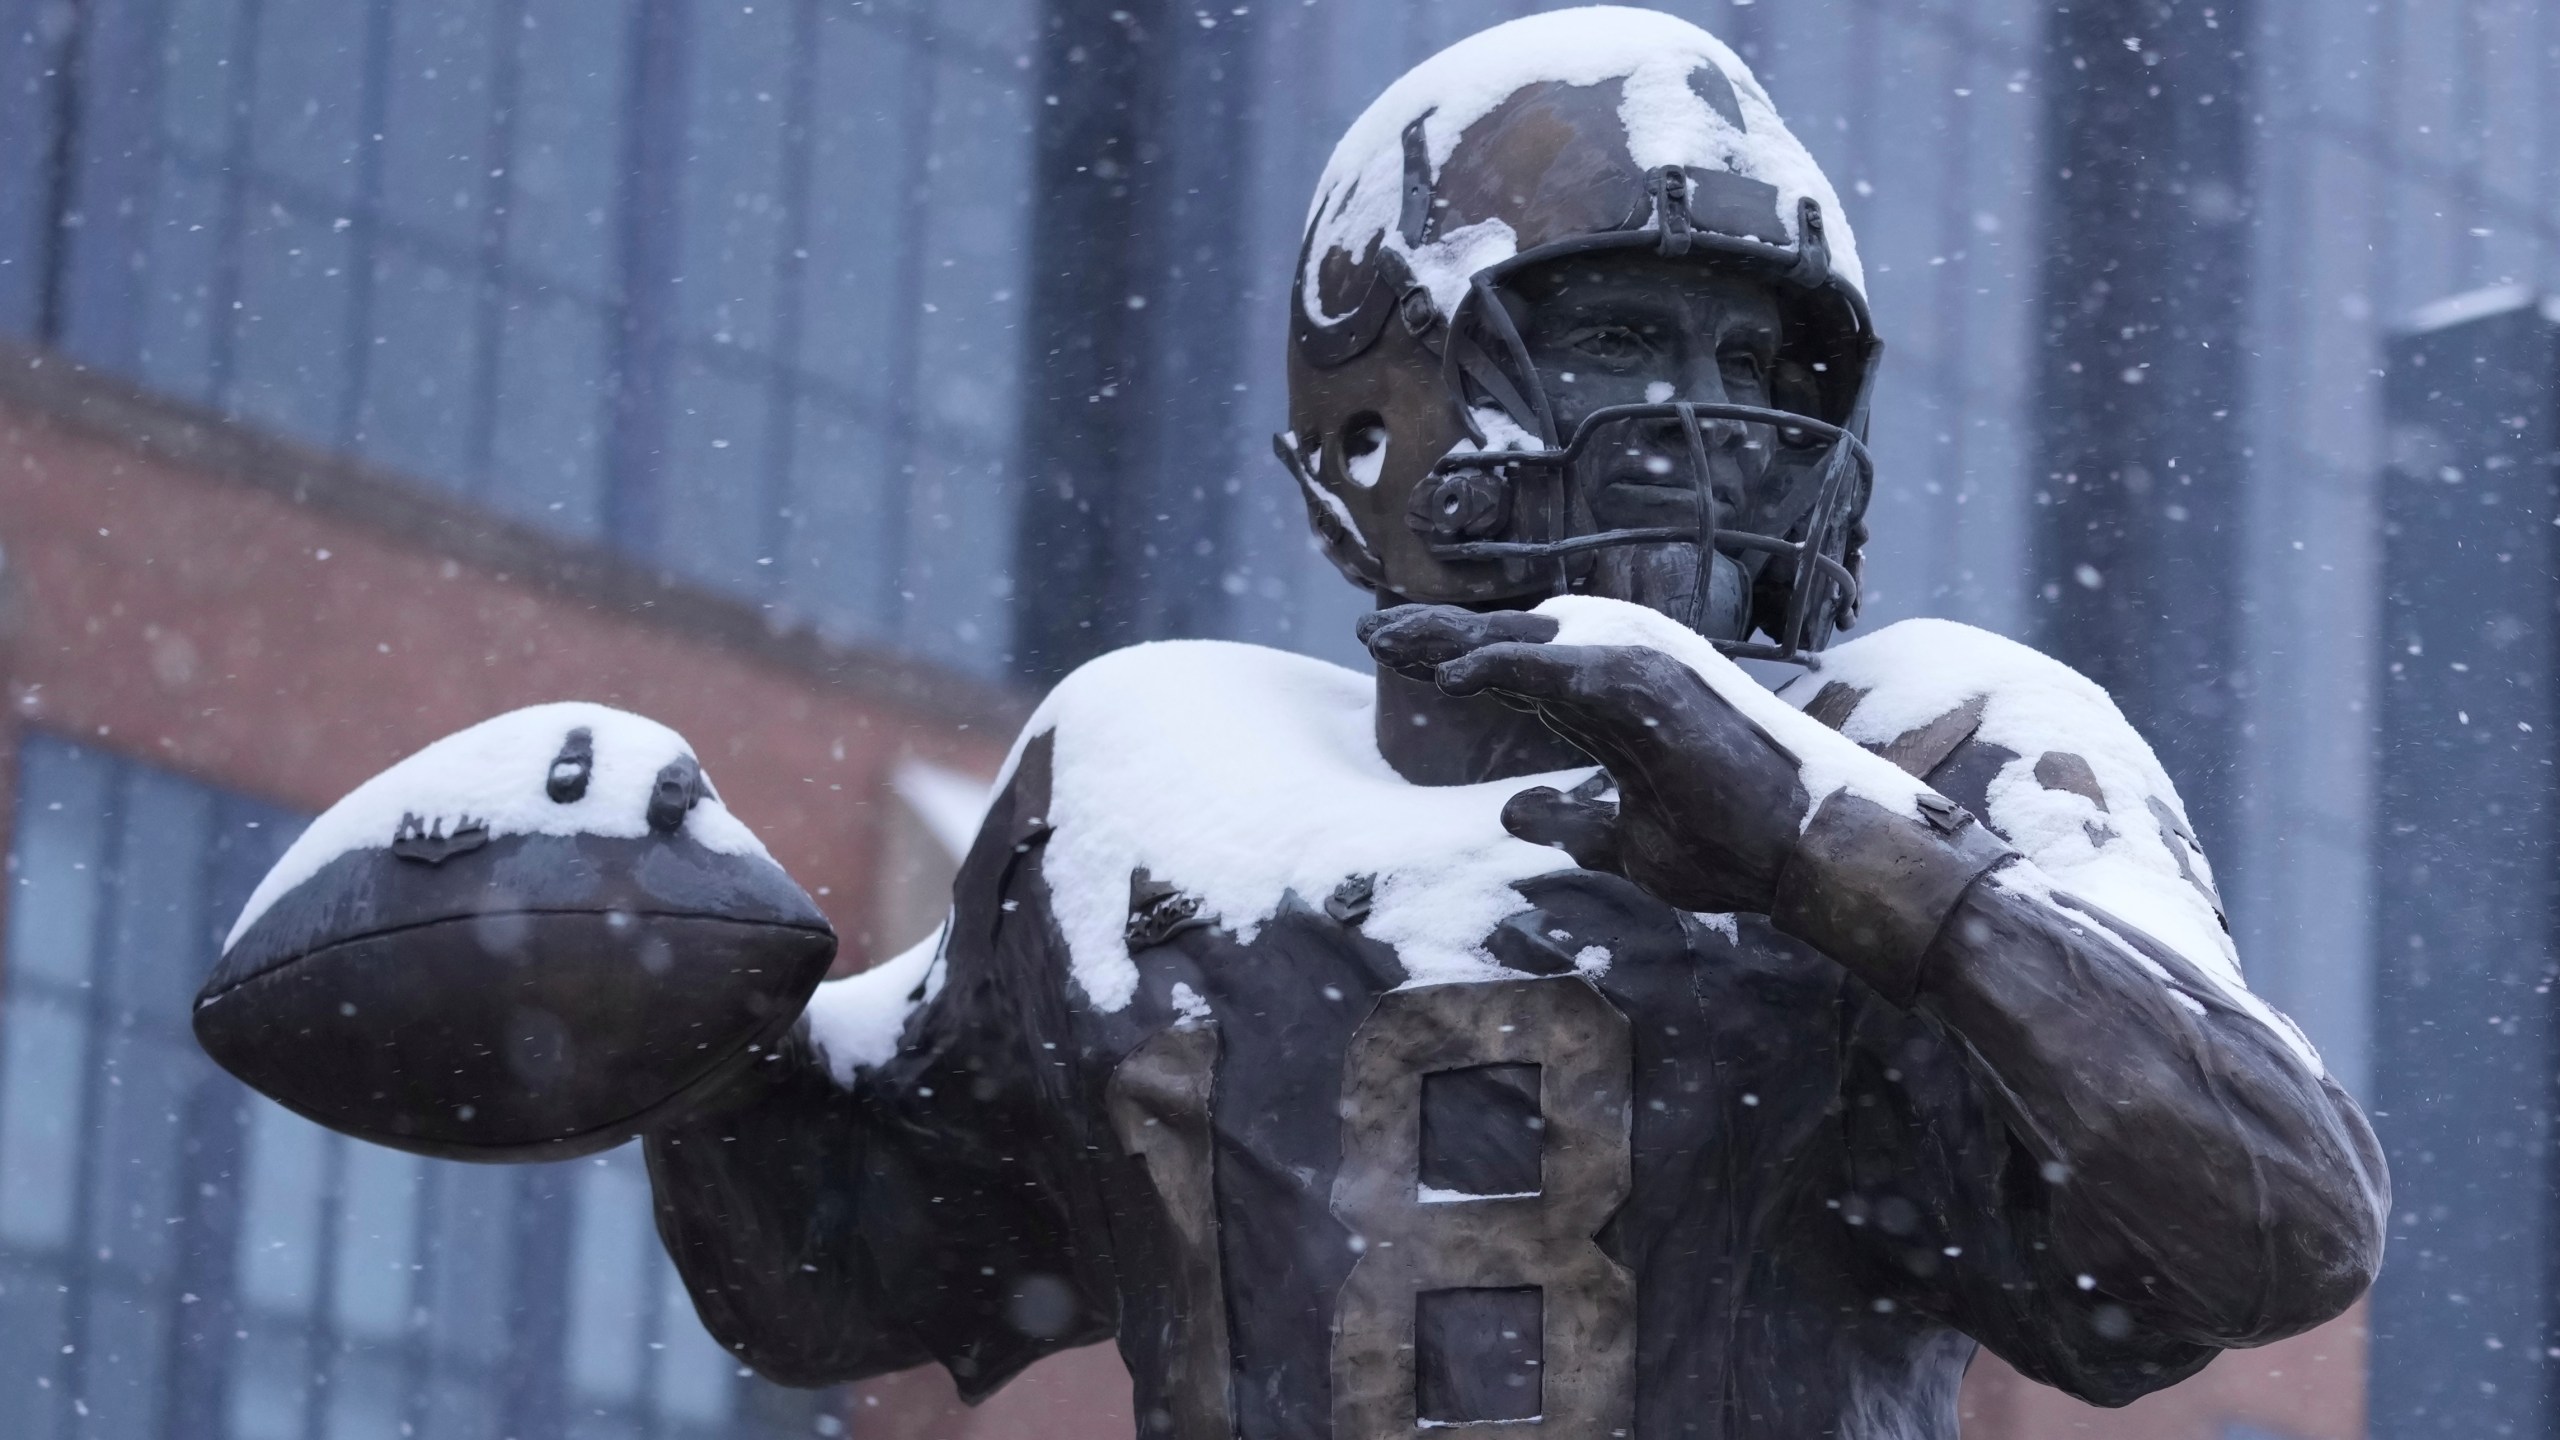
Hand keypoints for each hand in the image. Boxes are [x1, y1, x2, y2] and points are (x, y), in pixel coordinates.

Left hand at [1362, 604, 1810, 913]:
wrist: (1798, 853)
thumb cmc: (1727, 844)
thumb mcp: (1624, 839)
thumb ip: (1570, 819)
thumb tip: (1510, 812)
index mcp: (1618, 700)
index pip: (1521, 670)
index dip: (1458, 660)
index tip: (1397, 660)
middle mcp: (1625, 669)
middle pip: (1512, 641)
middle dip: (1439, 636)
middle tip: (1372, 636)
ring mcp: (1637, 668)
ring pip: (1523, 641)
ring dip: (1452, 638)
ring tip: (1386, 642)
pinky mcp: (1644, 686)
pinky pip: (1553, 667)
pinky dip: (1500, 666)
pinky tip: (1450, 677)